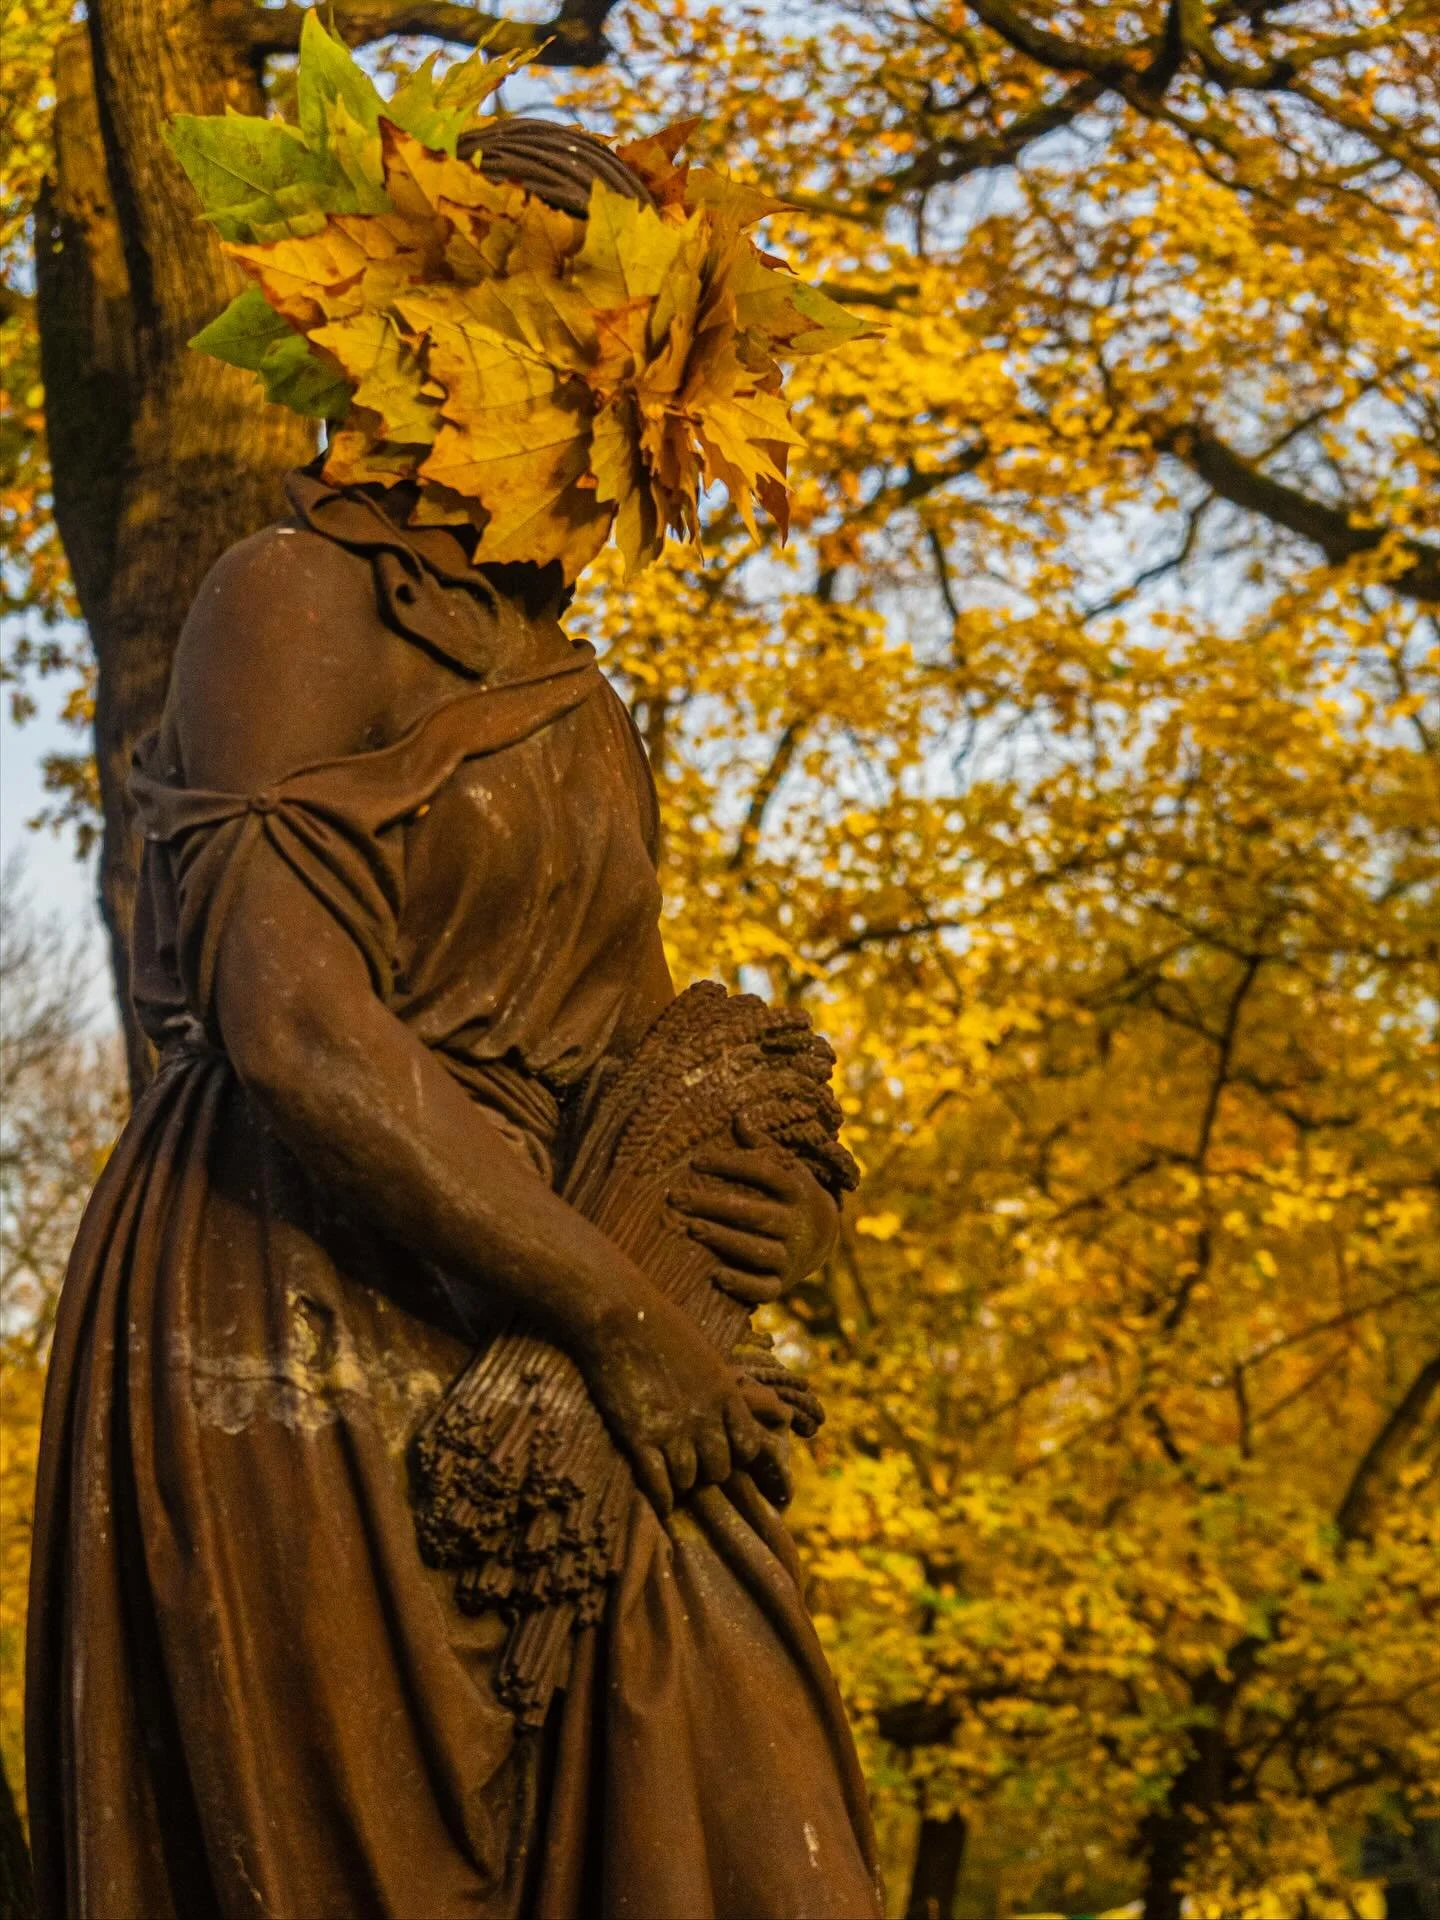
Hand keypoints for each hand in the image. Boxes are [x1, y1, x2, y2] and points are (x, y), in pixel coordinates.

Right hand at [577, 1290, 791, 1516]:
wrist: (619, 1315)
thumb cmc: (661, 1325)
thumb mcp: (704, 1354)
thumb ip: (717, 1385)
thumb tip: (725, 1404)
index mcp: (726, 1394)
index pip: (749, 1447)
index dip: (739, 1455)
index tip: (728, 1455)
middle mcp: (705, 1418)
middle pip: (720, 1470)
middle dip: (708, 1471)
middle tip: (694, 1465)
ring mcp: (672, 1431)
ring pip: (690, 1481)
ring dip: (683, 1483)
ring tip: (673, 1478)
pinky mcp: (639, 1438)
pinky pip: (658, 1486)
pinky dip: (662, 1498)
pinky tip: (660, 1500)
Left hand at [668, 1119, 840, 1305]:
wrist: (824, 1238)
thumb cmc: (791, 1193)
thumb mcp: (787, 1167)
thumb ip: (762, 1146)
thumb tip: (738, 1116)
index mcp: (796, 1190)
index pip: (764, 1173)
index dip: (731, 1165)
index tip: (696, 1160)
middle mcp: (795, 1224)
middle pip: (755, 1214)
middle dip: (714, 1205)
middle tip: (678, 1198)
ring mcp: (789, 1256)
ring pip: (757, 1250)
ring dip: (723, 1240)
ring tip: (691, 1228)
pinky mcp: (781, 1283)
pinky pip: (763, 1288)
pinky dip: (742, 1285)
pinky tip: (715, 1276)